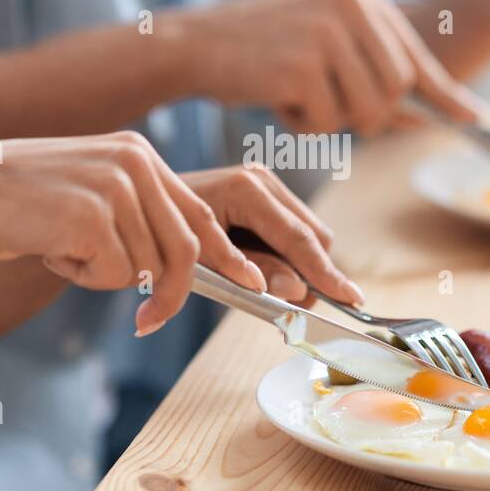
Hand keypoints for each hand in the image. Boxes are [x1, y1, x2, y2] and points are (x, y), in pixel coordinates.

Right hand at [0, 132, 266, 335]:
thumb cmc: (21, 206)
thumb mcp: (91, 195)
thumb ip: (138, 214)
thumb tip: (187, 262)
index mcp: (138, 153)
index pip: (199, 213)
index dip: (228, 256)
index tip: (254, 285)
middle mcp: (134, 162)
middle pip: (184, 248)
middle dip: (171, 295)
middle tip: (148, 324)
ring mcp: (114, 186)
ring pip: (147, 266)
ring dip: (106, 276)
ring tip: (64, 248)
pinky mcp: (92, 215)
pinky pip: (114, 275)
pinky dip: (83, 278)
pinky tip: (51, 250)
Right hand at [172, 0, 482, 133]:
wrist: (195, 43)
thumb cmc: (263, 52)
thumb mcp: (326, 46)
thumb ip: (376, 73)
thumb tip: (433, 115)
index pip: (415, 55)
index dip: (445, 94)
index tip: (474, 118)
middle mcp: (351, 3)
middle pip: (398, 89)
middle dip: (371, 115)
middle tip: (328, 108)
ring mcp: (327, 32)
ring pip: (368, 110)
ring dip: (335, 120)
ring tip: (298, 96)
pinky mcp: (302, 65)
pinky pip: (328, 123)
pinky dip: (304, 125)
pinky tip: (276, 98)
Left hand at [180, 166, 361, 305]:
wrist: (138, 204)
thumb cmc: (162, 233)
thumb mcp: (200, 261)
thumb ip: (250, 273)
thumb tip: (297, 290)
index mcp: (247, 189)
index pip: (299, 238)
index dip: (326, 273)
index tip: (351, 299)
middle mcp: (262, 180)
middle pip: (314, 236)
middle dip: (314, 275)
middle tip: (293, 311)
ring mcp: (266, 184)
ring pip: (310, 236)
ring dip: (300, 269)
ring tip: (268, 293)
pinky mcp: (265, 195)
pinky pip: (295, 233)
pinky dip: (289, 259)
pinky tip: (264, 275)